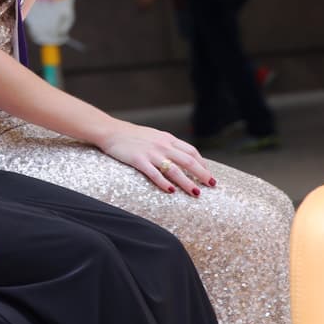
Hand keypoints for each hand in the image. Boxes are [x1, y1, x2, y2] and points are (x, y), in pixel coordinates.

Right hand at [97, 119, 215, 196]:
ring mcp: (151, 153)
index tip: (208, 174)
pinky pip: (154, 173)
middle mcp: (162, 145)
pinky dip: (163, 182)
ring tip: (196, 193)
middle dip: (202, 173)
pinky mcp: (139, 160)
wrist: (111, 131)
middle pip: (188, 160)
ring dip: (187, 182)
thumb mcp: (154, 135)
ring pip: (174, 169)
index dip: (202, 163)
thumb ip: (167, 144)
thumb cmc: (132, 135)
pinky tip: (170, 191)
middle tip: (211, 185)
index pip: (191, 151)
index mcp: (167, 139)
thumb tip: (181, 156)